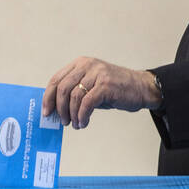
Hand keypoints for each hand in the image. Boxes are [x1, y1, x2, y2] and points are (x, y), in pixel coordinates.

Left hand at [42, 56, 160, 128]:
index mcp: (80, 63)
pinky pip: (86, 103)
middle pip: (62, 88)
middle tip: (62, 121)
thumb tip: (56, 109)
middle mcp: (87, 65)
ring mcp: (97, 74)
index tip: (46, 112)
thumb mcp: (92, 84)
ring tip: (76, 124)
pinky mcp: (106, 85)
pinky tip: (84, 122)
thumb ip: (75, 91)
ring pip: (74, 97)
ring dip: (72, 115)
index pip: (56, 80)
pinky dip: (82, 116)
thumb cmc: (115, 88)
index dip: (48, 97)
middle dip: (59, 108)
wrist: (141, 88)